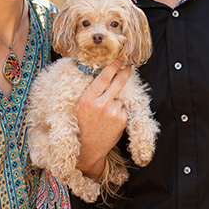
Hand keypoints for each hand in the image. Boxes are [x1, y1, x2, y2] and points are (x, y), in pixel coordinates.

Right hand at [76, 59, 130, 181]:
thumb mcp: (80, 107)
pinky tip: (111, 120)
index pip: (103, 77)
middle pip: (118, 82)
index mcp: (87, 98)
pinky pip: (124, 108)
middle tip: (128, 66)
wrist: (87, 149)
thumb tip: (102, 77)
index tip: (119, 59)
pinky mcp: (122, 119)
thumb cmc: (82, 126)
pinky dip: (120, 111)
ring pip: (120, 97)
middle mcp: (101, 104)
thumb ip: (91, 93)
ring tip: (106, 114)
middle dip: (125, 72)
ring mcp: (113, 112)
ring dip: (117, 101)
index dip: (113, 66)